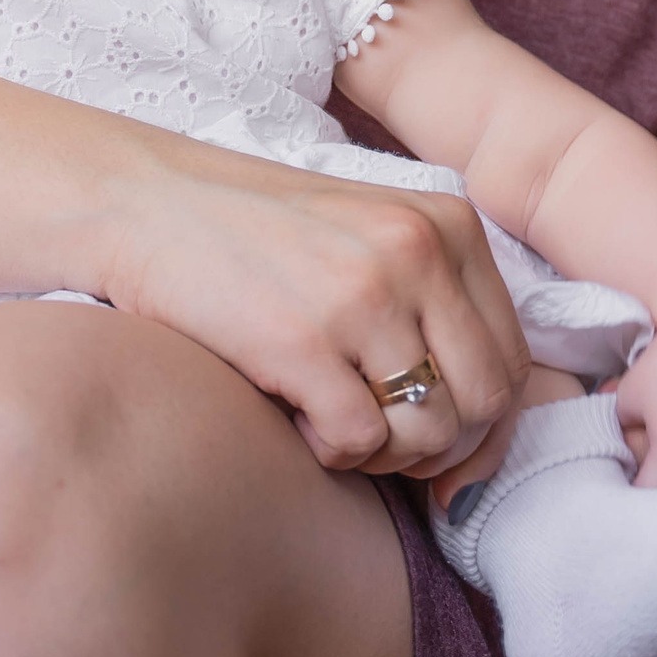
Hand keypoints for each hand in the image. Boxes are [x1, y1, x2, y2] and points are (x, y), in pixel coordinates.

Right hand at [100, 155, 530, 478]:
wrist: (143, 204)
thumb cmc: (254, 235)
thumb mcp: (368, 240)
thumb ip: (433, 312)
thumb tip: (475, 450)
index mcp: (447, 223)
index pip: (513, 359)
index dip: (482, 424)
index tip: (434, 445)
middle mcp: (417, 252)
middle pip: (483, 403)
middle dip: (436, 447)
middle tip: (377, 441)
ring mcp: (362, 295)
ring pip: (426, 434)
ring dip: (379, 453)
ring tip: (328, 419)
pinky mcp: (302, 339)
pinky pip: (355, 442)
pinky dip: (326, 450)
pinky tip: (292, 416)